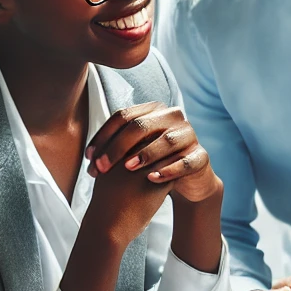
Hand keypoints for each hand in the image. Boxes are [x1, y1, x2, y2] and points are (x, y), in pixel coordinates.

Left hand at [86, 103, 219, 202]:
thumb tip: (90, 153)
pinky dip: (168, 169)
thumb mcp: (136, 150)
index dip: (104, 136)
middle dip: (118, 147)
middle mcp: (173, 117)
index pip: (124, 117)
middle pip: (141, 126)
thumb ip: (119, 145)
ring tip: (128, 168)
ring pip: (166, 141)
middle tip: (102, 168)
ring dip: (145, 154)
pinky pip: (186, 161)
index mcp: (154, 110)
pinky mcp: (201, 156)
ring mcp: (189, 136)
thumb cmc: (155, 162)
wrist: (188, 179)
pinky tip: (152, 178)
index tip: (89, 158)